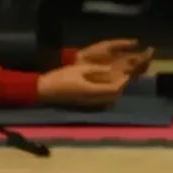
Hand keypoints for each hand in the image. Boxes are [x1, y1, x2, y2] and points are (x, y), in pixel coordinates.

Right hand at [35, 40, 151, 104]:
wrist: (45, 90)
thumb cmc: (61, 77)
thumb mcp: (79, 69)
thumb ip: (96, 70)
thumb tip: (110, 69)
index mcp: (92, 90)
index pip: (114, 89)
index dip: (123, 82)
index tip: (127, 73)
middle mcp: (93, 99)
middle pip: (113, 97)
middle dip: (121, 87)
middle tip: (125, 76)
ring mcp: (89, 103)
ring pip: (108, 100)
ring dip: (115, 91)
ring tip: (118, 79)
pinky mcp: (85, 103)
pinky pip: (102, 100)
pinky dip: (107, 94)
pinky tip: (106, 84)